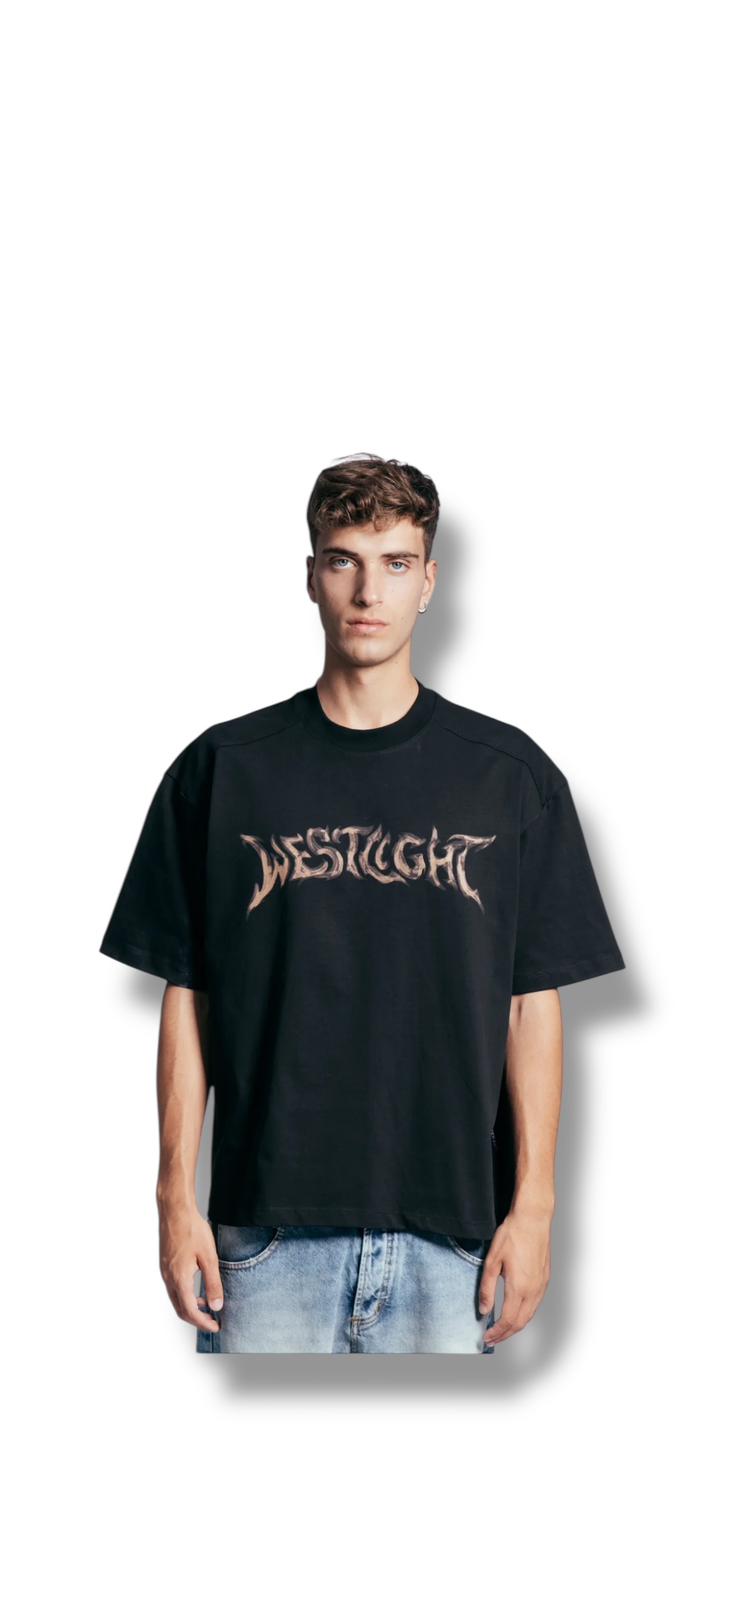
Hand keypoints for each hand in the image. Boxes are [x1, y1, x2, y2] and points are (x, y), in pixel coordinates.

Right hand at [158, 1202, 222, 1333]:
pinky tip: (196, 1290)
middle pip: (180, 1309)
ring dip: (190, 1308)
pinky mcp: (165, 1265)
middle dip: (196, 1319)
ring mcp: (165, 1272)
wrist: (175, 1210)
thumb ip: (213, 1283)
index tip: (215, 1326)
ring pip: (176, 1300)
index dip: (203, 1322)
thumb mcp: (209, 1257)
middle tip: (212, 1322)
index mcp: (179, 1279)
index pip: (190, 1311)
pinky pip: (173, 1289)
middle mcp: (169, 1278)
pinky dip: (185, 1296)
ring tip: (207, 1307)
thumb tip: (216, 1305)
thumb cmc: (192, 1230)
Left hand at [478, 1205, 551, 1346]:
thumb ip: (487, 1288)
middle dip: (505, 1334)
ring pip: (529, 1315)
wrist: (533, 1219)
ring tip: (502, 1330)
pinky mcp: (545, 1279)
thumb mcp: (492, 1261)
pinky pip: (535, 1305)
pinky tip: (516, 1312)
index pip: (508, 1320)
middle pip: (520, 1323)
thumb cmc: (513, 1234)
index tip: (486, 1337)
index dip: (497, 1332)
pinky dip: (524, 1315)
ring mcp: (541, 1285)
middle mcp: (533, 1290)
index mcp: (519, 1287)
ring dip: (515, 1326)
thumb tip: (484, 1309)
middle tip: (492, 1339)